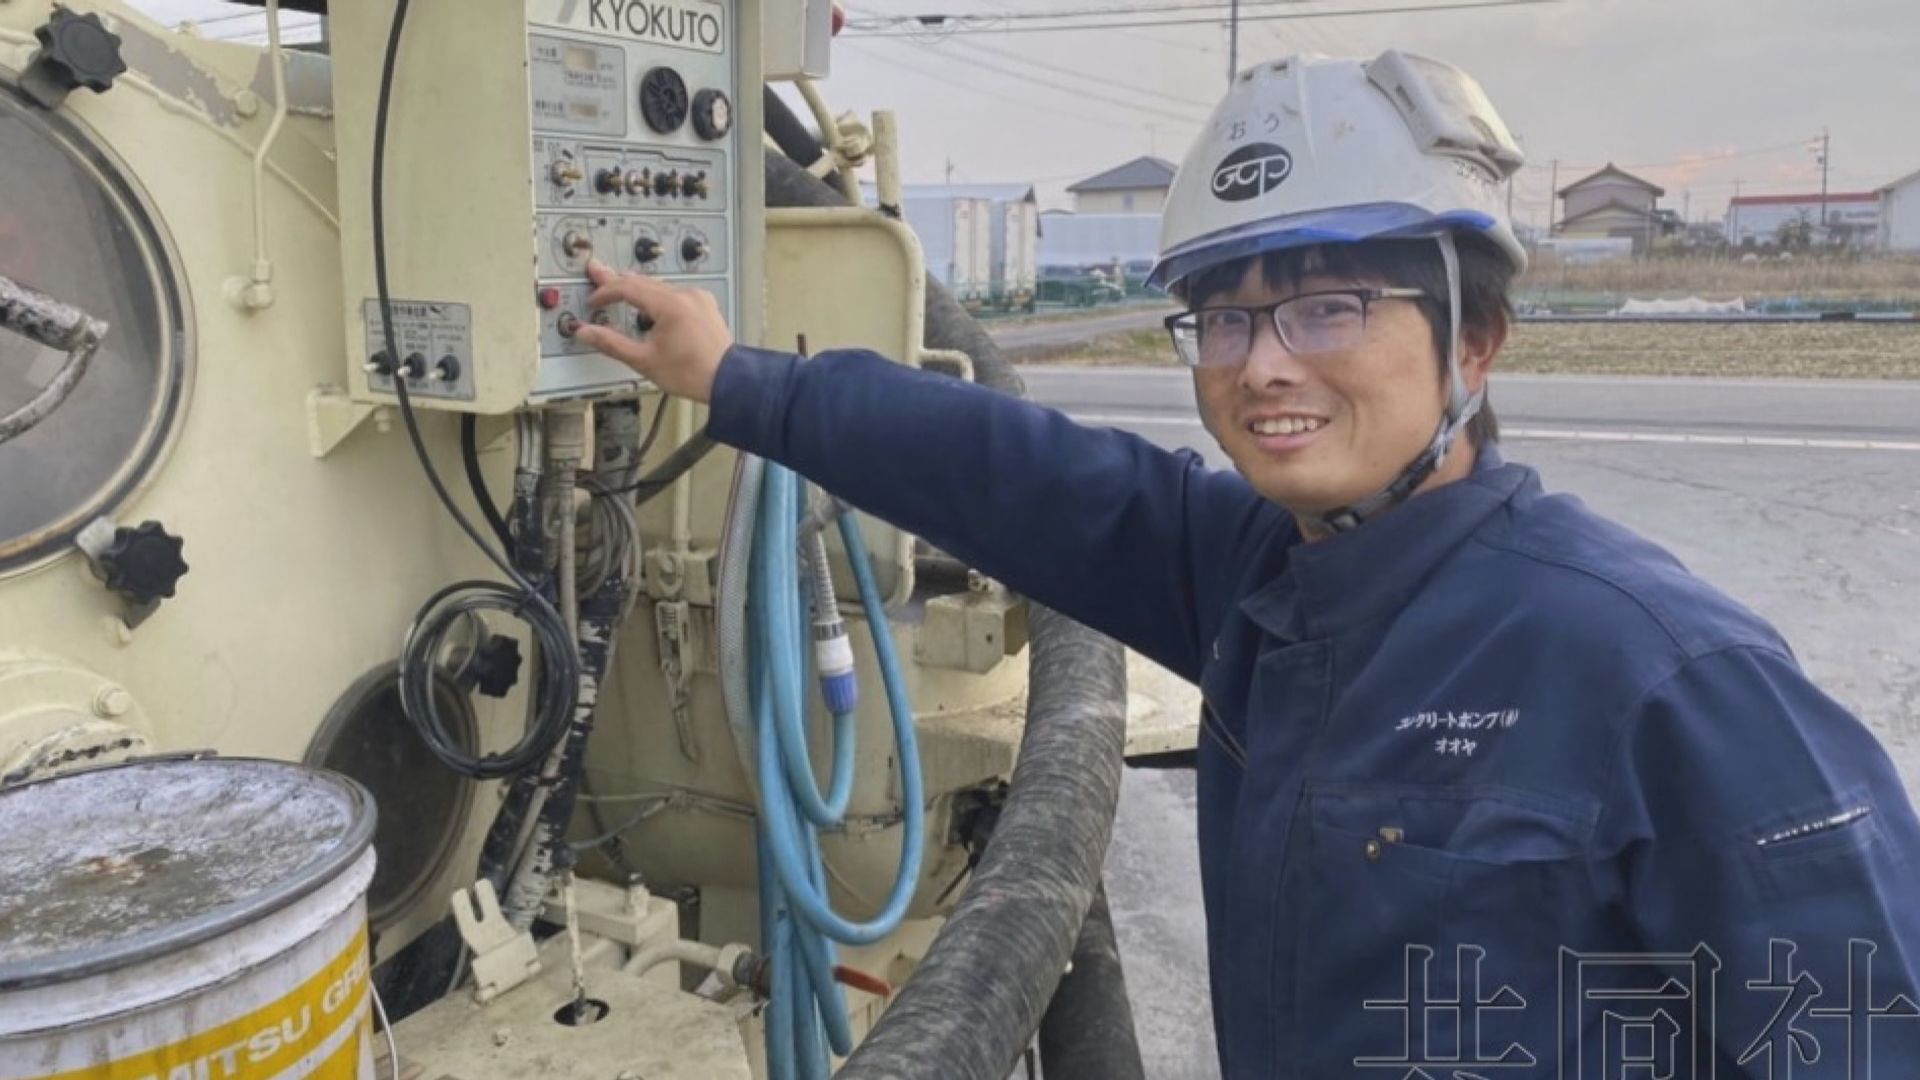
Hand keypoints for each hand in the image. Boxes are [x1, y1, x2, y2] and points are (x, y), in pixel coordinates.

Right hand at [574, 259, 733, 402]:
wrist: (729, 381)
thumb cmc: (690, 373)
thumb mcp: (644, 360)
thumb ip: (611, 343)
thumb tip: (585, 332)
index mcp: (669, 304)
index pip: (627, 287)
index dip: (605, 292)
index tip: (593, 302)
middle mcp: (685, 294)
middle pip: (643, 281)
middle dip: (617, 280)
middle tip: (596, 272)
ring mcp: (698, 298)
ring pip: (659, 286)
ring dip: (637, 287)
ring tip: (618, 283)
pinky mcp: (705, 306)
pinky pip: (675, 293)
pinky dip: (658, 294)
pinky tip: (650, 299)